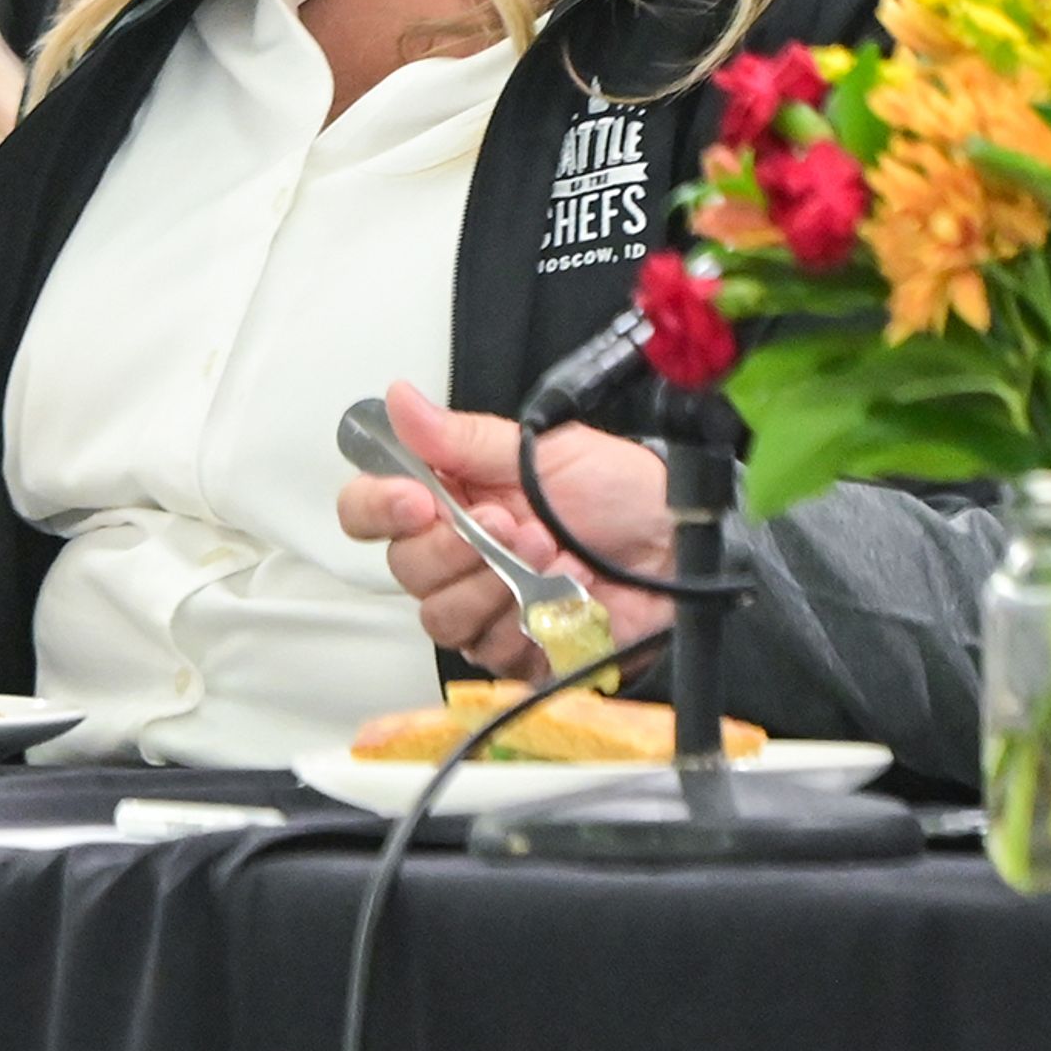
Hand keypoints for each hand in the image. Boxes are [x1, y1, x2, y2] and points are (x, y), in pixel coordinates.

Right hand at [333, 381, 673, 679]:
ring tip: (548, 553)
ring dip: (496, 583)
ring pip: (441, 615)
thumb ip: (464, 439)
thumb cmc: (622, 494)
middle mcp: (459, 552)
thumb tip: (400, 401)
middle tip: (511, 523)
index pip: (371, 509)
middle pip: (404, 567)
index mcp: (453, 496)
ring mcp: (484, 604)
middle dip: (457, 546)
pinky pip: (491, 649)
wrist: (679, 548)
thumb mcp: (543, 452)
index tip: (416, 499)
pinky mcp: (516, 649)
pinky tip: (568, 591)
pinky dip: (533, 617)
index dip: (377, 507)